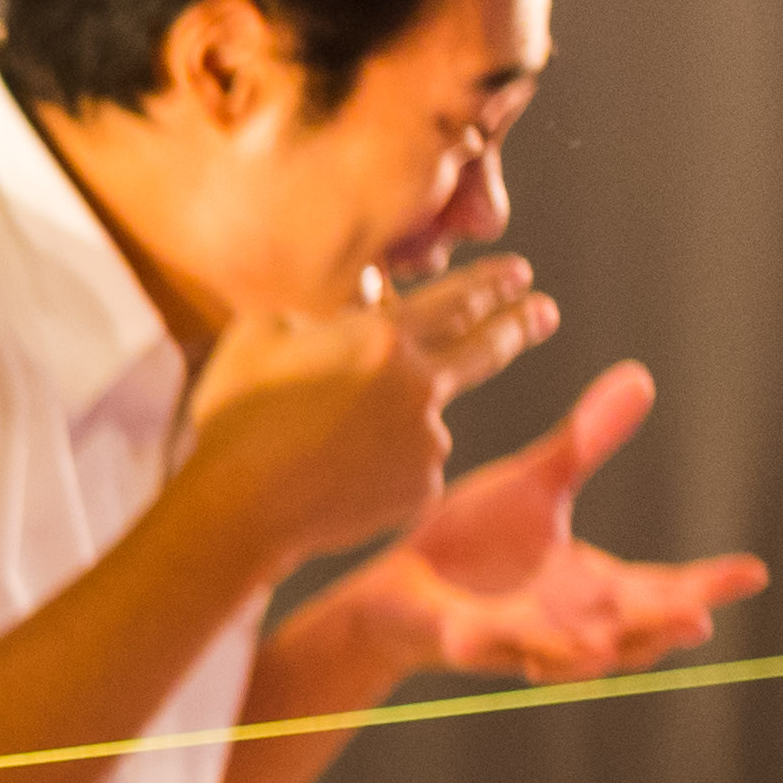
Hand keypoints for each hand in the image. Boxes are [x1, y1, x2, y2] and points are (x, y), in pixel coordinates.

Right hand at [171, 257, 557, 576]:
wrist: (237, 506)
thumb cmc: (237, 415)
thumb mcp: (262, 335)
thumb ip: (322, 310)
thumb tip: (365, 300)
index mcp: (382, 338)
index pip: (458, 301)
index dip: (492, 285)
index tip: (520, 276)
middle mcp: (419, 384)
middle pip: (486, 349)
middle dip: (520, 325)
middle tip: (544, 312)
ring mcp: (427, 440)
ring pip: (427, 419)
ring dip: (397, 423)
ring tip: (328, 444)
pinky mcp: (422, 488)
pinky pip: (412, 468)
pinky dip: (384, 468)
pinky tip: (334, 476)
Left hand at [352, 360, 769, 682]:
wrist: (393, 585)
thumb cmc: (473, 542)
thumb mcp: (537, 486)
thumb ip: (587, 444)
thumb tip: (639, 377)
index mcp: (593, 589)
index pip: (663, 590)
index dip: (707, 584)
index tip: (754, 571)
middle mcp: (565, 623)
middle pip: (628, 632)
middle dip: (659, 627)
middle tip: (698, 619)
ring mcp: (512, 638)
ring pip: (559, 655)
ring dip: (582, 653)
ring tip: (604, 645)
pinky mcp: (455, 640)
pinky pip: (474, 647)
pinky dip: (484, 646)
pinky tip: (490, 644)